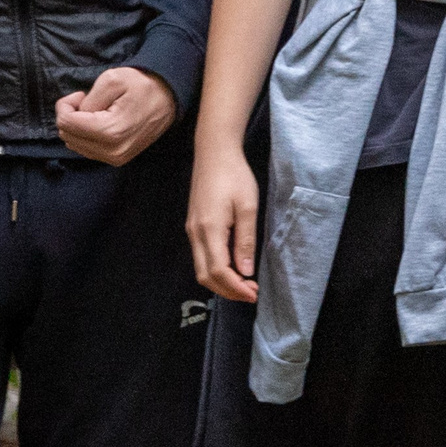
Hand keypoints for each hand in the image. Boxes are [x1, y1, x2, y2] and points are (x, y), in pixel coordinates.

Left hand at [55, 67, 176, 166]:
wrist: (168, 98)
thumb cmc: (142, 85)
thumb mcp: (112, 79)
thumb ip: (88, 99)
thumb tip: (76, 114)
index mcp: (110, 131)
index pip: (66, 123)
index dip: (65, 104)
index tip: (81, 94)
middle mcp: (112, 151)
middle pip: (67, 135)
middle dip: (71, 115)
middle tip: (89, 100)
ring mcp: (115, 159)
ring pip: (74, 144)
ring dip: (78, 126)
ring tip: (96, 111)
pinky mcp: (117, 160)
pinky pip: (86, 150)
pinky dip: (86, 135)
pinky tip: (100, 122)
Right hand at [188, 143, 261, 302]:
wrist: (214, 152)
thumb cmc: (234, 175)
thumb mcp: (248, 206)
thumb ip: (246, 240)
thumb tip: (245, 271)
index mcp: (210, 229)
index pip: (219, 271)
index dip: (236, 288)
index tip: (254, 294)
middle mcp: (195, 233)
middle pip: (206, 276)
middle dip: (227, 290)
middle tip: (251, 293)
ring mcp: (192, 230)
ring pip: (201, 268)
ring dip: (221, 281)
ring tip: (244, 283)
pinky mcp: (193, 225)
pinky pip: (201, 256)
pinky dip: (216, 269)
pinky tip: (232, 266)